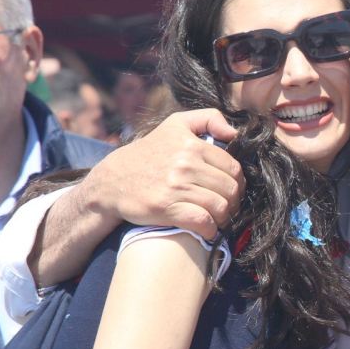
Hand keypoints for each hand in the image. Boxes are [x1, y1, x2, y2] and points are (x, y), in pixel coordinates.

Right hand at [82, 108, 242, 237]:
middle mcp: (185, 164)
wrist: (112, 180)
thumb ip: (208, 118)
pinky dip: (209, 230)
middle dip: (234, 202)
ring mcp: (175, 187)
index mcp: (192, 144)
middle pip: (230, 189)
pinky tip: (207, 229)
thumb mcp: (175, 124)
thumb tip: (235, 133)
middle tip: (228, 207)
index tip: (232, 190)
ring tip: (218, 219)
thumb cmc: (149, 153)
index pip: (233, 168)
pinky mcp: (165, 208)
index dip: (238, 182)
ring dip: (224, 218)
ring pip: (220, 207)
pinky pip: (202, 221)